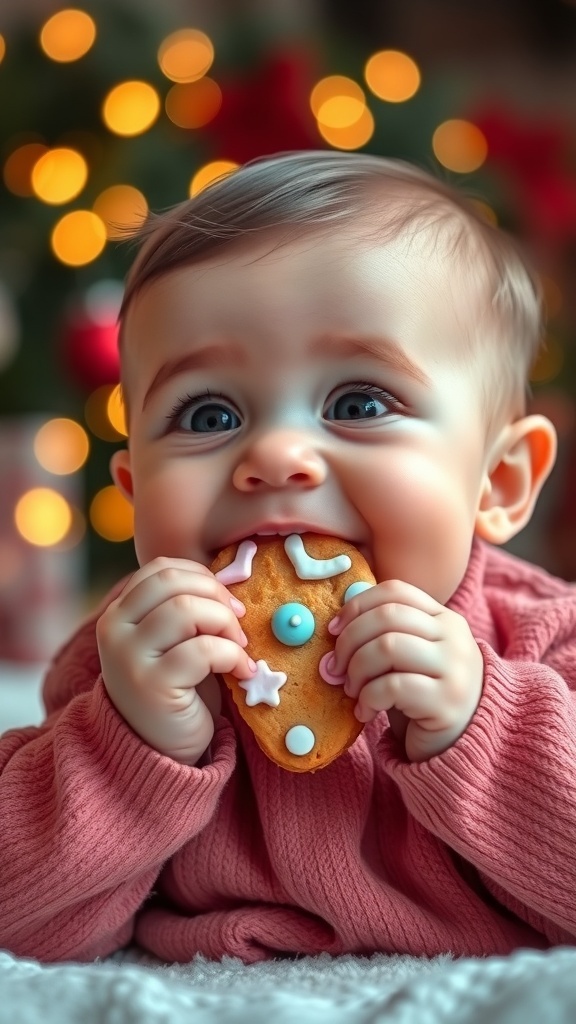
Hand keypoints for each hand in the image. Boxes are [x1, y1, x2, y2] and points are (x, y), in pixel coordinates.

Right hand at [96, 557, 254, 764]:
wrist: (158, 752)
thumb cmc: (176, 690)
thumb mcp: (173, 641)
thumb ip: (185, 609)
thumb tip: (229, 580)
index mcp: (119, 613)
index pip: (161, 568)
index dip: (202, 576)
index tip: (226, 601)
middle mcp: (115, 629)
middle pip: (173, 581)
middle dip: (216, 596)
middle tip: (238, 624)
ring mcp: (129, 656)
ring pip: (188, 609)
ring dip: (226, 624)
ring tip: (238, 648)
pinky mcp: (152, 685)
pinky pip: (203, 650)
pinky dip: (233, 656)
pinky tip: (242, 672)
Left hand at [329, 580, 482, 761]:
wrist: (460, 743)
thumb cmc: (422, 696)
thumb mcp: (407, 658)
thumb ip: (382, 636)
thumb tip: (334, 630)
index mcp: (444, 618)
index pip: (395, 591)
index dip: (357, 605)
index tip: (333, 629)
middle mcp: (454, 637)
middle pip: (387, 616)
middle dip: (349, 640)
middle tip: (334, 668)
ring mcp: (454, 668)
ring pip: (388, 647)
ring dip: (357, 669)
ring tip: (352, 690)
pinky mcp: (446, 702)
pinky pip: (393, 687)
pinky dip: (368, 698)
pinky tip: (365, 712)